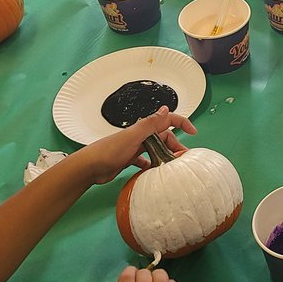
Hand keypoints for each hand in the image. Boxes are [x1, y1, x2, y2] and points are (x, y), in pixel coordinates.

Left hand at [76, 107, 196, 185]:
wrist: (89, 167)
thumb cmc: (108, 151)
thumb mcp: (133, 137)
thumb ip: (150, 123)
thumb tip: (166, 109)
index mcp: (143, 128)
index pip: (167, 120)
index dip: (182, 123)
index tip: (193, 132)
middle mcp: (141, 136)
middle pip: (165, 137)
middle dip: (176, 146)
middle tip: (183, 159)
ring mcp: (135, 147)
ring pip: (157, 149)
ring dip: (166, 156)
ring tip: (172, 167)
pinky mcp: (129, 159)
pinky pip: (145, 160)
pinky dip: (152, 165)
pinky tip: (153, 172)